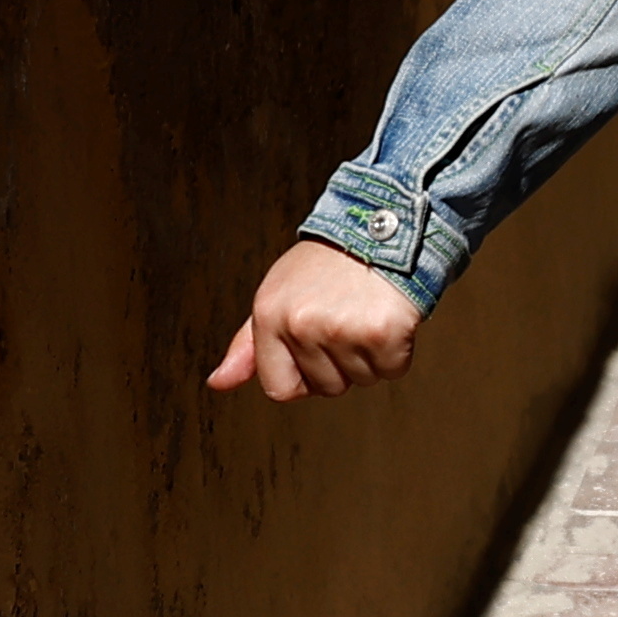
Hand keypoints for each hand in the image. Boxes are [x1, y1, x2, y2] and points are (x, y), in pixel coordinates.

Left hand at [209, 239, 423, 404]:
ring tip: (366, 314)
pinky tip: (388, 317)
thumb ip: (247, 346)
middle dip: (340, 363)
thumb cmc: (327, 266)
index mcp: (269, 316)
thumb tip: (219, 382)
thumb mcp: (277, 296)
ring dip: (370, 356)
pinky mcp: (382, 332)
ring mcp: (341, 329)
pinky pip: (392, 370)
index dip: (302, 375)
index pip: (279, 388)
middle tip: (346, 319)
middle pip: (326, 388)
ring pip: (361, 381)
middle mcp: (301, 324)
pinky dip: (398, 351)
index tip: (315, 347)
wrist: (378, 228)